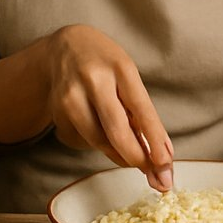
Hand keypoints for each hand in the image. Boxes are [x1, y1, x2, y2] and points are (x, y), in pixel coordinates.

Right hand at [44, 25, 173, 189]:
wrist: (65, 48)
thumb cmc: (107, 65)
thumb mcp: (128, 76)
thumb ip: (141, 111)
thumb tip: (162, 155)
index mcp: (120, 67)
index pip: (141, 108)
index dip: (154, 138)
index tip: (165, 161)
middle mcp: (94, 80)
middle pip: (116, 130)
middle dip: (136, 157)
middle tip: (153, 174)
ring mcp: (71, 96)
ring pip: (98, 140)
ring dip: (119, 155)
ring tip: (132, 155)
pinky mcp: (57, 111)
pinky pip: (83, 141)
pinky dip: (98, 145)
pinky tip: (103, 134)